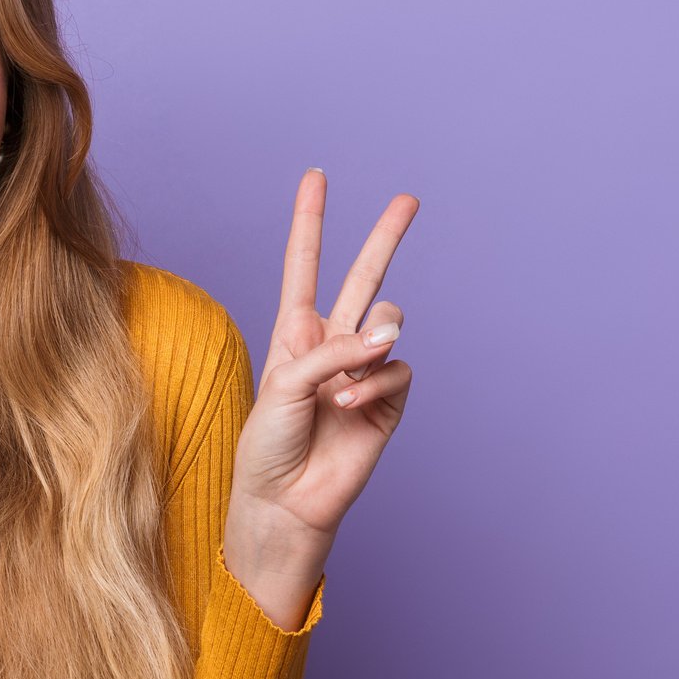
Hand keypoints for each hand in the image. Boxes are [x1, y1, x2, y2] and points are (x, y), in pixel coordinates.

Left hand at [224, 170, 417, 602]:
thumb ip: (334, 350)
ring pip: (388, 324)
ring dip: (369, 346)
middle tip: (409, 199)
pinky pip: (398, 370)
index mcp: (294, 333)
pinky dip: (376, 383)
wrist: (283, 501)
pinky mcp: (389, 402)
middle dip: (385, 237)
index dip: (310, 222)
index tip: (316, 177)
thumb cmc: (269, 444)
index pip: (304, 265)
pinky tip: (350, 405)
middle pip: (364, 277)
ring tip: (343, 385)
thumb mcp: (285, 384)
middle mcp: (331, 345)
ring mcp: (363, 372)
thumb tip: (389, 334)